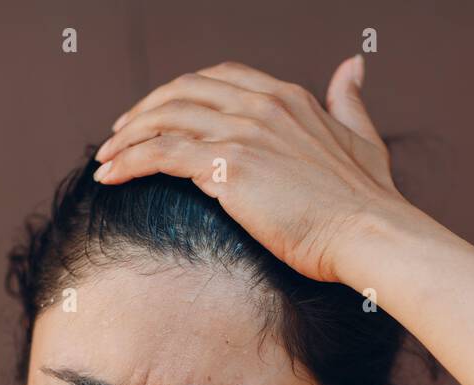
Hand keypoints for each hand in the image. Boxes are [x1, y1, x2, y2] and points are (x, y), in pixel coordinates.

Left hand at [92, 57, 412, 285]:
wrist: (368, 232)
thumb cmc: (368, 201)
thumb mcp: (364, 137)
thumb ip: (349, 100)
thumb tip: (352, 63)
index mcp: (287, 97)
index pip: (218, 77)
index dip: (180, 92)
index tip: (158, 114)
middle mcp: (260, 105)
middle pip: (182, 91)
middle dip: (144, 110)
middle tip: (119, 135)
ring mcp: (242, 132)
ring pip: (164, 119)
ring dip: (126, 137)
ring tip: (104, 159)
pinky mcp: (227, 167)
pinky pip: (161, 154)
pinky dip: (128, 161)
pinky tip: (109, 176)